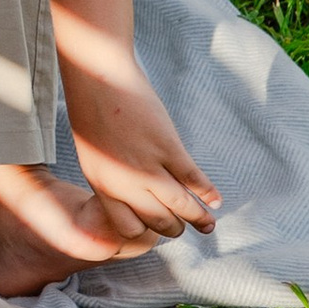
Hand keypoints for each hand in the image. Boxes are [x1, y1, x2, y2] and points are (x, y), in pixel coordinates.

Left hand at [64, 68, 220, 242]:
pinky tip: (216, 199)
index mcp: (101, 185)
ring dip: (198, 218)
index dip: (145, 232)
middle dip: (174, 229)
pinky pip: (193, 179)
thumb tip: (133, 194)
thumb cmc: (92, 109)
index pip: (127, 229)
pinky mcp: (167, 147)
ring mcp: (147, 166)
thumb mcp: (93, 152)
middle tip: (183, 229)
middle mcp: (124, 183)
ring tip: (209, 225)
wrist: (97, 74)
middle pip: (157, 222)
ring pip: (180, 206)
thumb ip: (111, 176)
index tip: (156, 230)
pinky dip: (208, 192)